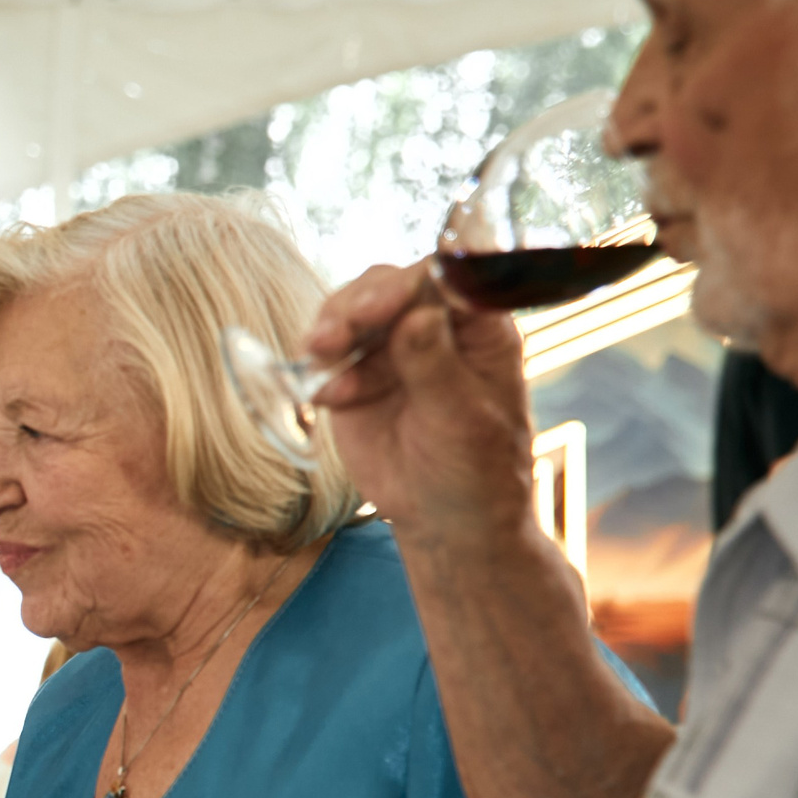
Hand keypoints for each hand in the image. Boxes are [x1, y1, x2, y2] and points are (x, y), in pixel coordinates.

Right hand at [306, 259, 536, 549]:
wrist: (444, 518)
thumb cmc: (476, 469)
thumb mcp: (462, 421)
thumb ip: (435, 367)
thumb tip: (415, 317)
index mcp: (478, 328)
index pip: (444, 279)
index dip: (409, 283)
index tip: (380, 306)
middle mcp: (433, 326)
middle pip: (390, 286)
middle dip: (360, 304)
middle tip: (337, 334)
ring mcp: (391, 347)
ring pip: (352, 310)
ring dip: (332, 327)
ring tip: (319, 352)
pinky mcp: (357, 373)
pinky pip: (329, 353)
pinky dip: (319, 366)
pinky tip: (326, 395)